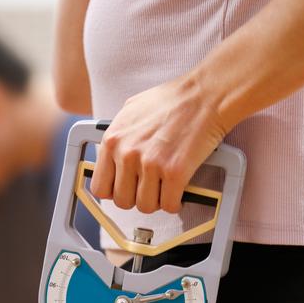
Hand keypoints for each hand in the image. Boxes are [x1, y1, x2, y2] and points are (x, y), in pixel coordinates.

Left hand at [90, 77, 229, 213]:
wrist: (204, 96)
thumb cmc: (171, 100)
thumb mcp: (130, 110)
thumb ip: (118, 135)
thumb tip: (111, 153)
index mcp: (112, 140)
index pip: (100, 186)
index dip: (113, 191)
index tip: (124, 189)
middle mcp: (127, 154)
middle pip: (121, 201)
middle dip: (136, 198)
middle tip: (148, 189)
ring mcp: (150, 164)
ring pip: (145, 206)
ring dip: (156, 201)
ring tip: (164, 189)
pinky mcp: (174, 172)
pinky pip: (168, 204)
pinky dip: (175, 202)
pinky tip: (178, 191)